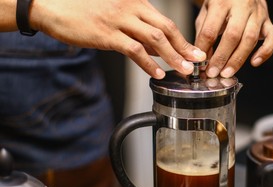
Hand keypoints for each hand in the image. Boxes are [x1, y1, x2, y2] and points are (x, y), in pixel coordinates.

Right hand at [29, 0, 205, 78]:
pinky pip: (133, 49)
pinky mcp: (106, 33)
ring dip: (172, 56)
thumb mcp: (117, 17)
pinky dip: (148, 62)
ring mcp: (118, 19)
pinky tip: (158, 73)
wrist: (53, 7)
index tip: (195, 52)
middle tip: (198, 62)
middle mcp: (130, 7)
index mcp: (135, 2)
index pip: (165, 21)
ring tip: (185, 70)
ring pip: (154, 38)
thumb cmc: (85, 11)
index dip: (183, 38)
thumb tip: (156, 50)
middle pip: (165, 28)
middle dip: (184, 46)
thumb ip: (138, 32)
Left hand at [194, 0, 272, 77]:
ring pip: (250, 39)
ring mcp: (258, 13)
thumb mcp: (207, 11)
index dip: (204, 49)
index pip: (211, 29)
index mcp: (221, 2)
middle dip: (222, 57)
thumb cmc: (223, 1)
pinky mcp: (268, 20)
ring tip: (227, 72)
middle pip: (232, 35)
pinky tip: (254, 62)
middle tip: (214, 72)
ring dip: (238, 60)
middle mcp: (242, 6)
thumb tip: (202, 58)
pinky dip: (265, 52)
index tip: (201, 63)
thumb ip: (203, 34)